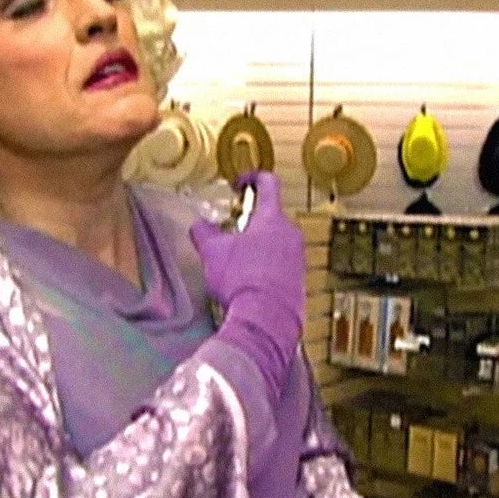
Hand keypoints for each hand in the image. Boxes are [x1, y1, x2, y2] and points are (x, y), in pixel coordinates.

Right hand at [190, 171, 304, 402]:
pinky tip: (250, 281)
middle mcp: (291, 234)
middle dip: (250, 222)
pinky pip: (282, 265)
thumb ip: (204, 233)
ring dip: (258, 246)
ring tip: (237, 262)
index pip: (269, 184)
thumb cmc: (242, 280)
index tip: (241, 183)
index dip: (253, 177)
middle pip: (272, 216)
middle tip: (231, 232)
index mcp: (272, 219)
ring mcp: (299, 257)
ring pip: (277, 242)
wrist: (267, 319)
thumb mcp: (212, 252)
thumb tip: (199, 226)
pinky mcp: (299, 280)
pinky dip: (266, 266)